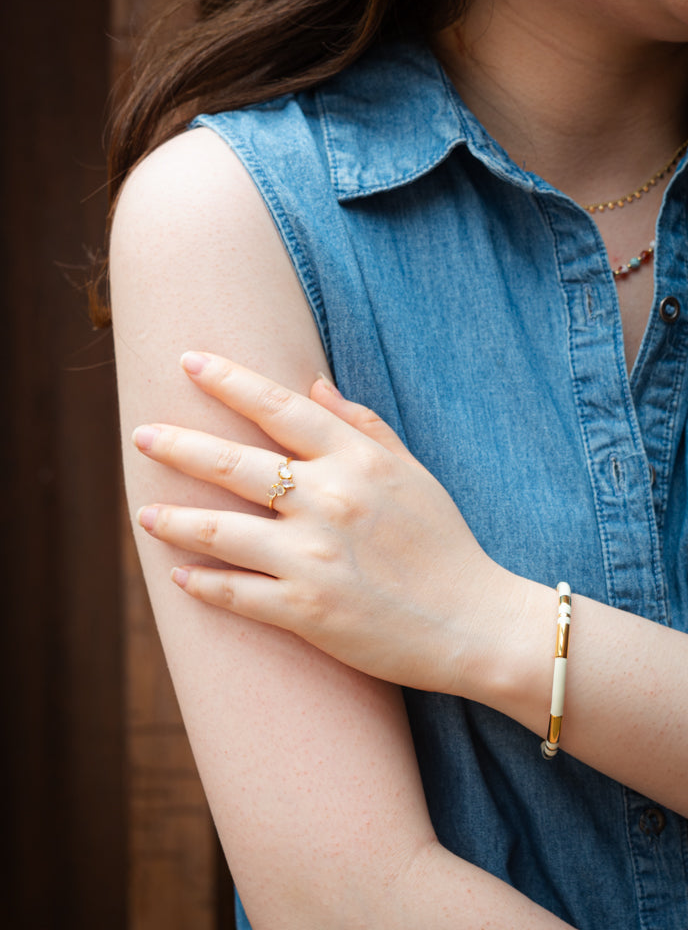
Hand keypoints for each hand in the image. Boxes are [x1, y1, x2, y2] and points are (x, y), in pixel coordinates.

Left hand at [134, 352, 508, 695]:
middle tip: (141, 433)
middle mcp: (330, 501)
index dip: (229, 380)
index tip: (189, 360)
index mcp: (357, 461)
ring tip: (144, 512)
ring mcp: (315, 558)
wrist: (476, 623)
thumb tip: (312, 383)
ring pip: (220, 531)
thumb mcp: (413, 472)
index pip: (279, 408)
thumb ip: (362, 425)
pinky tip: (179, 575)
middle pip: (233, 464)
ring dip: (175, 519)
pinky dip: (202, 583)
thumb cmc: (445, 543)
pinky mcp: (307, 612)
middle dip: (178, 445)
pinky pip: (237, 594)